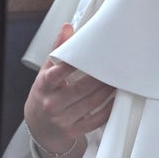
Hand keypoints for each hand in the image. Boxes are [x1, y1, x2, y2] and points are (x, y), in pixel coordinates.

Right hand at [24, 23, 114, 157]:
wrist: (38, 126)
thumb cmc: (46, 93)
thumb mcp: (46, 72)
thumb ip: (58, 50)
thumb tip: (67, 27)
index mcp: (45, 85)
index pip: (59, 72)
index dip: (74, 63)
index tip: (91, 54)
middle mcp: (52, 103)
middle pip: (82, 88)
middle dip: (101, 77)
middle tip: (116, 66)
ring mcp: (62, 119)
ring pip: (92, 103)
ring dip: (108, 91)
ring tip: (119, 79)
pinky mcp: (73, 130)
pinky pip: (96, 119)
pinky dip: (108, 108)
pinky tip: (116, 98)